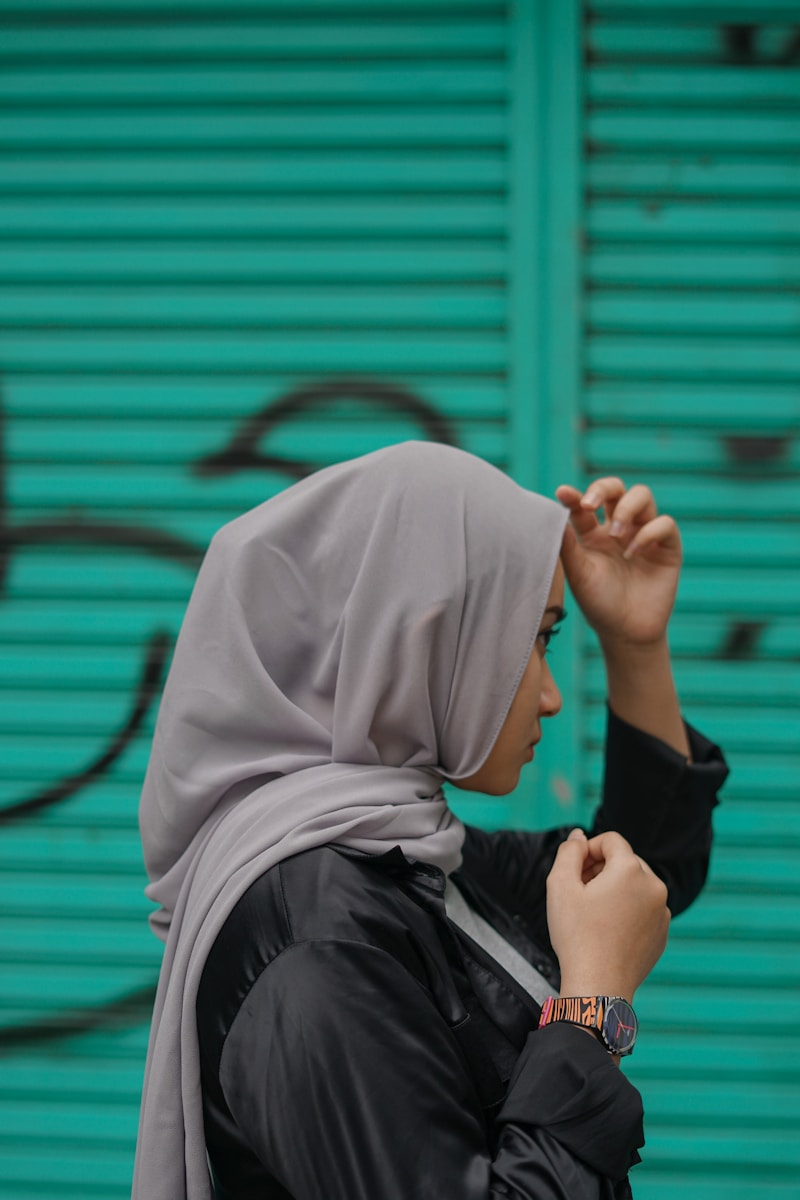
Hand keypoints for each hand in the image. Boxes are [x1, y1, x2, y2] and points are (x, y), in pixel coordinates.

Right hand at [546, 829, 670, 1002]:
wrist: (598, 985)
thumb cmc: (577, 935)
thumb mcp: (560, 886)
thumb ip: (569, 852)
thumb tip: (579, 836)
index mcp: (631, 870)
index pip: (611, 840)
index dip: (588, 850)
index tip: (574, 871)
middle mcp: (654, 886)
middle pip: (625, 861)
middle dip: (601, 869)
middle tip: (579, 893)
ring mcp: (662, 911)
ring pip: (635, 885)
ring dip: (614, 889)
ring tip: (593, 913)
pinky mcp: (662, 932)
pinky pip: (643, 909)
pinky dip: (627, 911)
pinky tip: (607, 930)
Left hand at [555, 477, 681, 648]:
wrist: (626, 632)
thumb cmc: (599, 604)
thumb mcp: (579, 575)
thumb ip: (568, 547)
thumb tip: (555, 516)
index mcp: (593, 534)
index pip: (585, 504)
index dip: (575, 495)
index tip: (563, 494)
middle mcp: (619, 528)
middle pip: (616, 488)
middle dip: (603, 488)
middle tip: (590, 504)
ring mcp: (644, 534)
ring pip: (643, 496)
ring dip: (627, 508)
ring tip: (616, 534)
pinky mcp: (667, 547)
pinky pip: (664, 523)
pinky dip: (649, 533)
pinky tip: (634, 553)